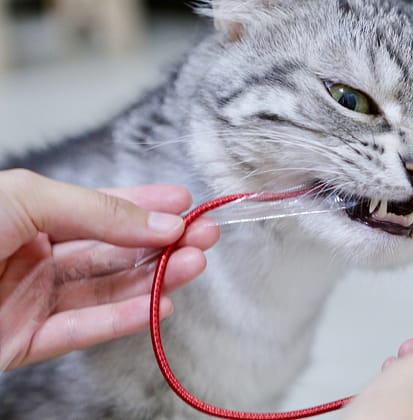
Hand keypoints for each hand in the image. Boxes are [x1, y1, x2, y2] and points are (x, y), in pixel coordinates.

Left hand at [0, 169, 219, 369]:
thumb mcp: (29, 198)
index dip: (146, 206)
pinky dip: (124, 320)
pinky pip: (82, 330)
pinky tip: (159, 305)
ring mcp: (32, 301)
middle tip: (204, 235)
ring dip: (156, 279)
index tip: (185, 203)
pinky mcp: (23, 342)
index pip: (102, 211)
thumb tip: (161, 222)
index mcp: (33, 217)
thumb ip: (98, 209)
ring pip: (107, 291)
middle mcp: (37, 258)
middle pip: (114, 253)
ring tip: (195, 264)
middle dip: (164, 244)